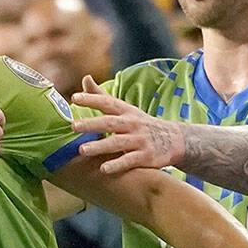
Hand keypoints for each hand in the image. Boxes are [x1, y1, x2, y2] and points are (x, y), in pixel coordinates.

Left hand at [70, 75, 184, 173]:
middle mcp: (132, 124)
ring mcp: (140, 140)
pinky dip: (117, 164)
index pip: (107, 102)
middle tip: (73, 126)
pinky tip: (104, 169)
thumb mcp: (125, 109)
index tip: (74, 98)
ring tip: (82, 150)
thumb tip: (85, 78)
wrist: (174, 140)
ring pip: (118, 142)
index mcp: (125, 111)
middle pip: (110, 122)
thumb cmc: (140, 124)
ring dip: (100, 146)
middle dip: (91, 123)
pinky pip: (130, 161)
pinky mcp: (146, 157)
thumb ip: (103, 97)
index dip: (91, 99)